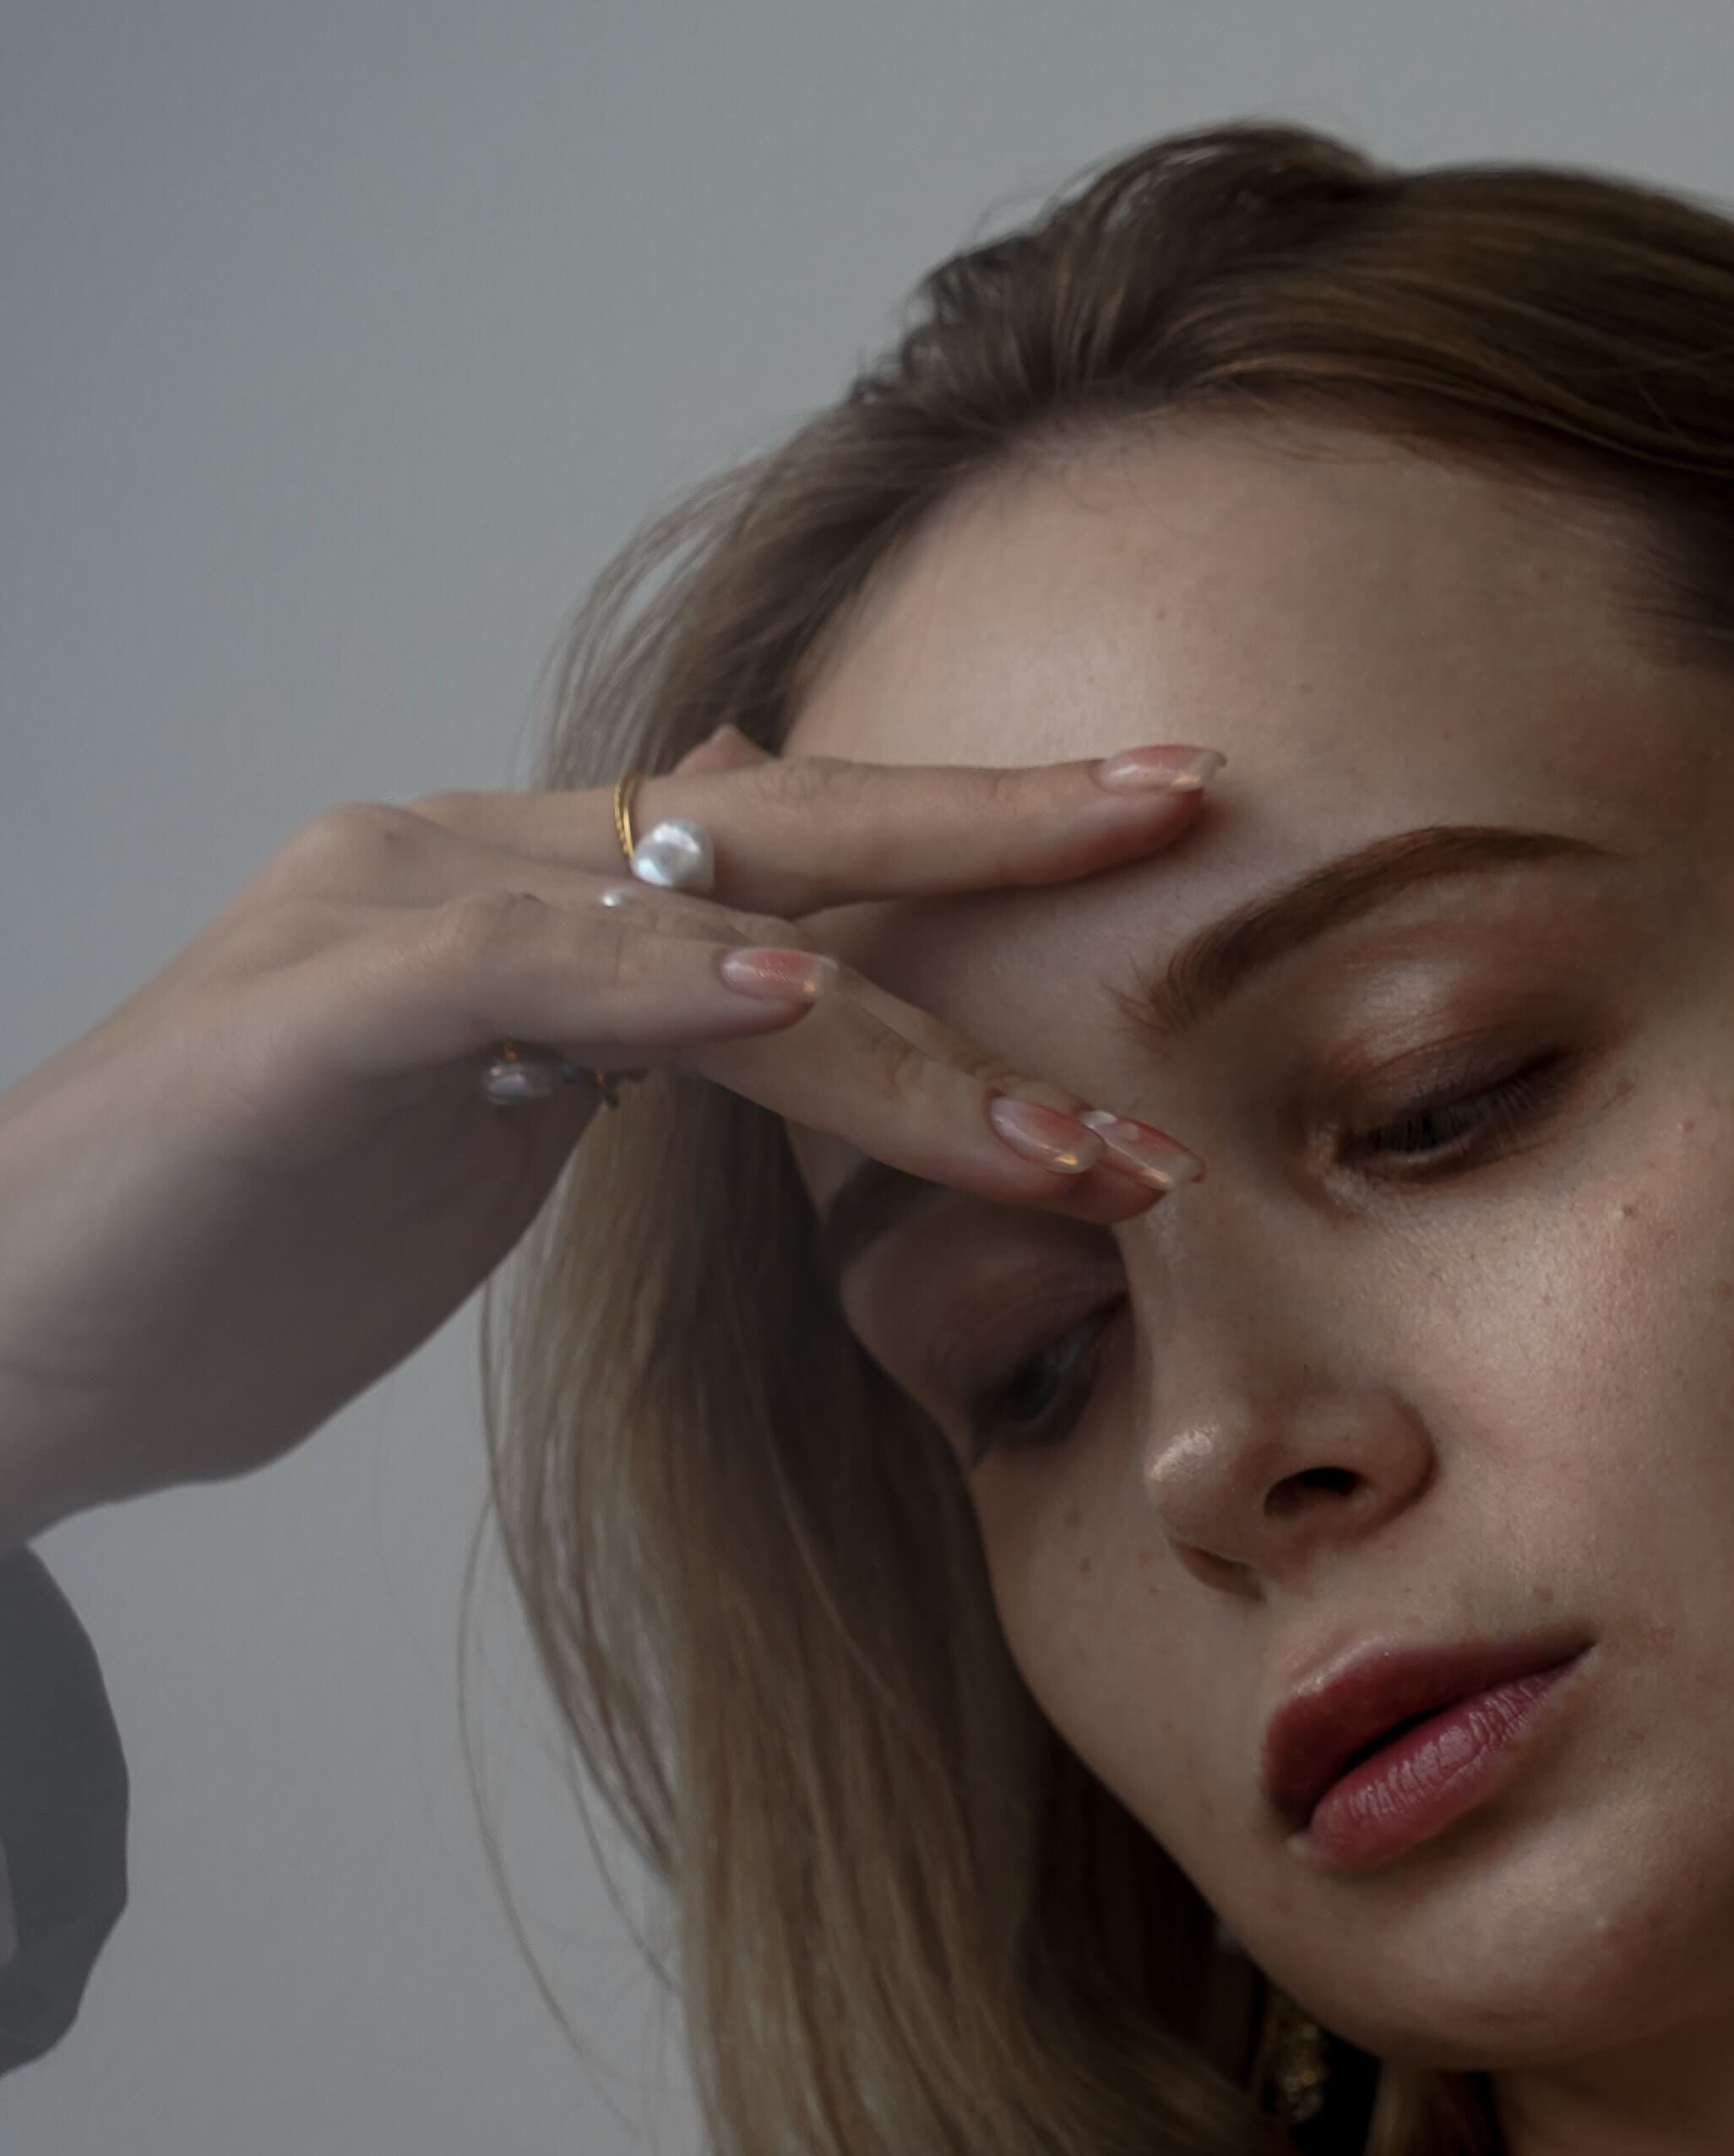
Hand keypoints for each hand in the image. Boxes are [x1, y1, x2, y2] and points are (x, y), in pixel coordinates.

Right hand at [0, 731, 1218, 1545]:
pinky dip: (673, 987)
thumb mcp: (474, 1142)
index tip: (1167, 835)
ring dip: (906, 1039)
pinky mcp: (315, 1016)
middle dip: (1000, 830)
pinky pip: (533, 973)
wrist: (10, 1342)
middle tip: (1193, 814)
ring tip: (1072, 1135)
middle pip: (781, 826)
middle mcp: (460, 861)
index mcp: (518, 894)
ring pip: (702, 931)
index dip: (977, 836)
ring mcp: (382, 917)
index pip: (787, 844)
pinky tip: (800, 1007)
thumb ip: (618, 1044)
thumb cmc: (229, 1268)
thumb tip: (766, 965)